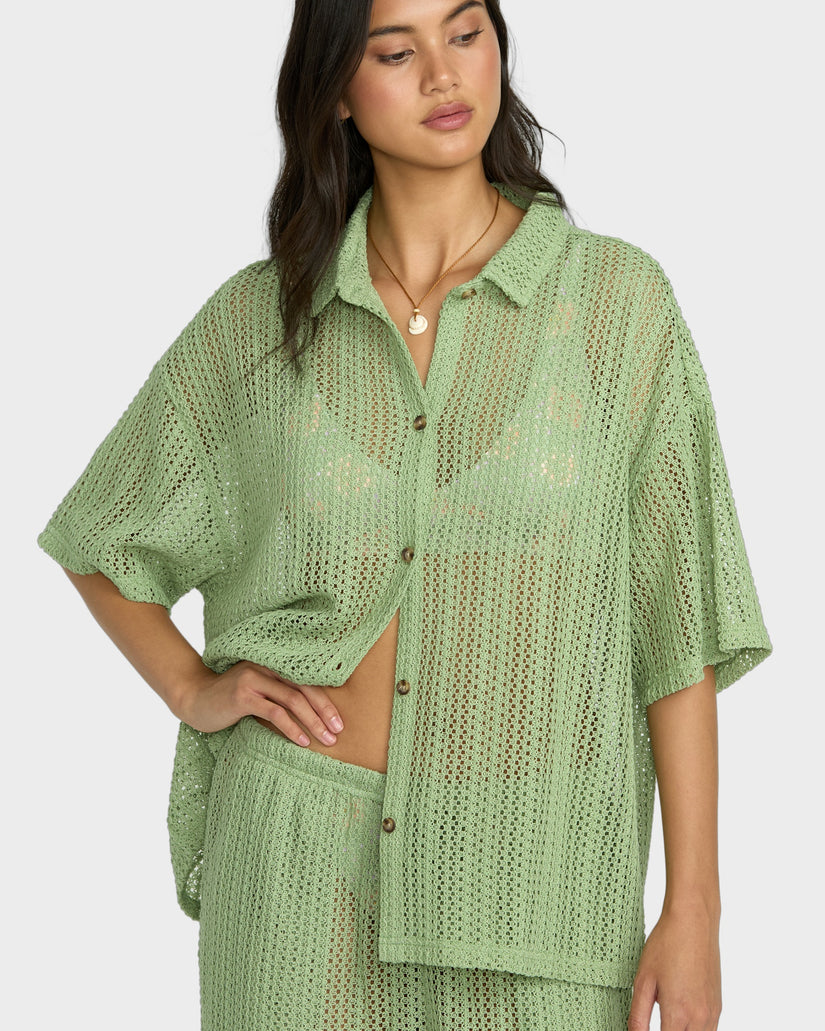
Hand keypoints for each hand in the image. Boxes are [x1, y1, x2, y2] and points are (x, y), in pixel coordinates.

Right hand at [176, 660, 343, 746]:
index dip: (325, 701)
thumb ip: (279, 696)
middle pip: (304, 689)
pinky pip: (275, 712)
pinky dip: (291, 727)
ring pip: (293, 700)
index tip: (339, 721)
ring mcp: (254, 679)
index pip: (306, 681)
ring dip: (313, 722)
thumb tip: (312, 716)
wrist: (194, 699)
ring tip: (327, 739)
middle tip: (339, 731)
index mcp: (273, 664)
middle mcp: (265, 667)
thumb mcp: (258, 694)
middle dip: (325, 711)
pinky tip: (302, 741)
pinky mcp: (243, 695)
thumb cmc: (229, 701)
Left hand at [628, 900, 721, 1030]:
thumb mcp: (643, 980)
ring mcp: (712, 1012)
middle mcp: (700, 1018)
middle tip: (656, 1023)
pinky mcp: (717, 1005)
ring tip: (666, 1022)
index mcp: (678, 1013)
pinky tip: (680, 1020)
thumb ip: (638, 1016)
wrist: (694, 921)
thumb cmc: (666, 944)